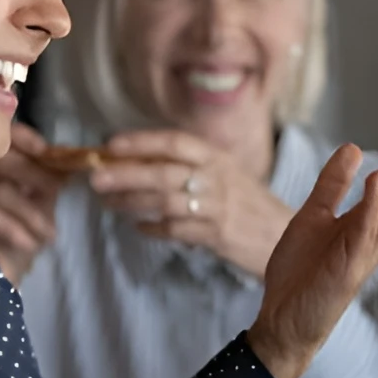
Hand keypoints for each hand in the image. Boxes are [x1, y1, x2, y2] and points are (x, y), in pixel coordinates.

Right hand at [0, 124, 65, 284]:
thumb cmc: (17, 244)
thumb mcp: (39, 211)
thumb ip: (49, 187)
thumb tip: (70, 163)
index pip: (4, 141)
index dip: (24, 137)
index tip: (48, 149)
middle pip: (1, 159)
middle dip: (35, 174)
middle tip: (58, 191)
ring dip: (32, 214)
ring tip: (49, 236)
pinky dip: (17, 229)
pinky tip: (31, 244)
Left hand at [89, 129, 294, 278]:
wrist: (282, 235)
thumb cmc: (249, 204)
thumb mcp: (227, 174)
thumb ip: (193, 167)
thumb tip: (140, 161)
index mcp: (219, 158)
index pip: (177, 143)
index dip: (143, 141)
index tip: (112, 144)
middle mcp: (219, 179)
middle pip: (165, 173)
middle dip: (127, 174)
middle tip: (96, 178)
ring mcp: (219, 208)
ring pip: (166, 202)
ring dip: (133, 202)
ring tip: (108, 203)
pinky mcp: (218, 236)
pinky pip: (177, 231)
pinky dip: (154, 228)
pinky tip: (140, 228)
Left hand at [244, 119, 377, 377]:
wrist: (283, 320)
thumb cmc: (302, 274)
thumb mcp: (314, 216)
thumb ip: (333, 184)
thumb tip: (354, 148)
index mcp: (372, 221)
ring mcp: (365, 250)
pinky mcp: (348, 266)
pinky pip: (362, 230)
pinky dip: (372, 204)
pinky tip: (377, 178)